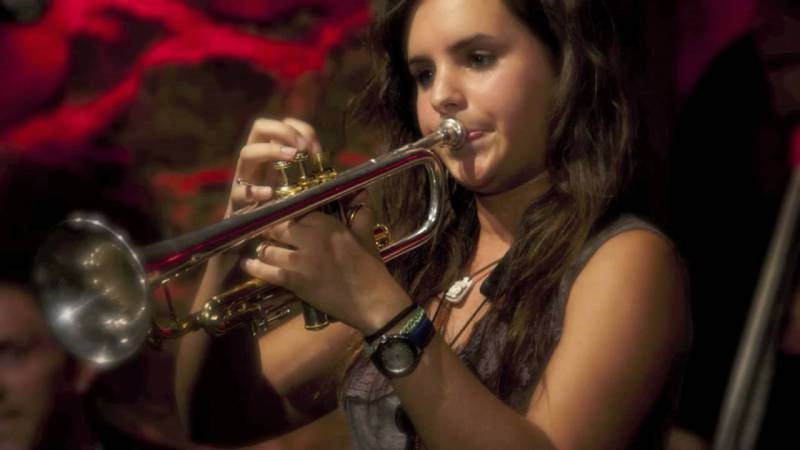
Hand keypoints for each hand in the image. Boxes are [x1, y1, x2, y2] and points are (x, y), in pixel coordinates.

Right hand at [227, 117, 322, 215]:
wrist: (264, 232)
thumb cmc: (286, 204)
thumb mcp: (300, 183)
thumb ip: (310, 168)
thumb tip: (322, 156)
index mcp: (271, 152)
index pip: (281, 125)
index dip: (300, 129)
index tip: (316, 148)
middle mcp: (255, 160)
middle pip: (259, 127)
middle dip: (282, 131)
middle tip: (302, 148)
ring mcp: (244, 179)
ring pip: (247, 152)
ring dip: (270, 150)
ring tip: (293, 157)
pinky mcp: (237, 202)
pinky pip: (241, 192)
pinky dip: (255, 191)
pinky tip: (270, 193)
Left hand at [240, 202, 412, 334]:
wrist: (372, 300)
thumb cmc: (370, 268)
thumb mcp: (365, 235)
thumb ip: (359, 213)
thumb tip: (362, 192)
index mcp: (326, 223)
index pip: (294, 210)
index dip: (285, 214)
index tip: (279, 216)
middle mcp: (309, 237)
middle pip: (276, 227)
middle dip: (270, 230)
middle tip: (267, 234)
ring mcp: (299, 260)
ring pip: (267, 248)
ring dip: (263, 250)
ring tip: (260, 251)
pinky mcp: (294, 281)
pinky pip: (266, 271)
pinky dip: (255, 268)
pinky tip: (247, 265)